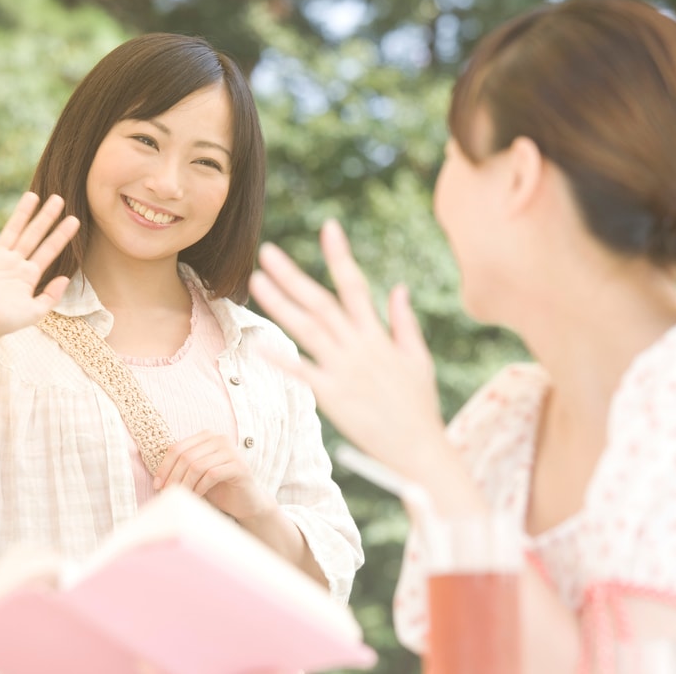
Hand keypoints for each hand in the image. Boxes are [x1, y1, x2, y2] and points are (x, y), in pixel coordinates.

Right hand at [0, 193, 79, 340]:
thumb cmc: (6, 322)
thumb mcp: (35, 311)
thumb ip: (51, 295)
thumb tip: (65, 278)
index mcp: (30, 274)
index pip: (50, 249)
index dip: (62, 235)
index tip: (75, 220)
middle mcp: (16, 263)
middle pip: (35, 234)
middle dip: (47, 217)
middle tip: (59, 198)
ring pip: (13, 230)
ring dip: (22, 213)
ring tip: (33, 195)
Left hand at [152, 431, 275, 520]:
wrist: (246, 502)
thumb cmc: (218, 488)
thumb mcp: (197, 474)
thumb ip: (182, 467)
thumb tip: (157, 477)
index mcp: (207, 436)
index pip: (177, 448)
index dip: (164, 467)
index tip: (157, 485)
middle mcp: (220, 439)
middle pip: (185, 456)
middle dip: (173, 477)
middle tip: (167, 493)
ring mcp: (231, 451)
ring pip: (197, 465)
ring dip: (185, 484)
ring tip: (182, 496)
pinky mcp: (239, 466)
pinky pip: (211, 474)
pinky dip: (200, 487)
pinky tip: (197, 496)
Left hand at [248, 219, 446, 479]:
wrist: (419, 448)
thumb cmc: (419, 406)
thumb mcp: (418, 359)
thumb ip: (403, 322)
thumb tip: (398, 288)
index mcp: (378, 335)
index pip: (355, 285)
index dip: (339, 255)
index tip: (328, 227)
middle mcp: (359, 347)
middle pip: (321, 302)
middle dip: (293, 275)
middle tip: (266, 251)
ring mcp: (344, 370)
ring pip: (307, 330)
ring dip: (281, 304)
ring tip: (256, 282)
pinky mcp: (332, 396)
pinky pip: (303, 373)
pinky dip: (282, 359)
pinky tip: (260, 342)